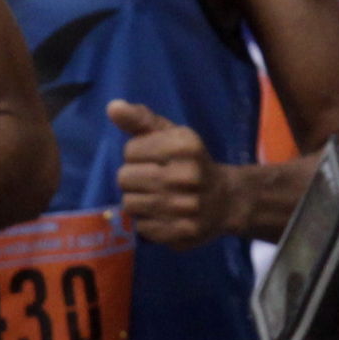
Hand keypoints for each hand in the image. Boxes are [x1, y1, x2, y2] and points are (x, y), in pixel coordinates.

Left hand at [109, 100, 232, 247]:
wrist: (226, 200)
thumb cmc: (191, 162)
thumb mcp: (171, 134)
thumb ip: (140, 119)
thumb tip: (112, 107)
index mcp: (184, 145)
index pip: (129, 151)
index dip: (137, 155)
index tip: (155, 159)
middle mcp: (186, 175)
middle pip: (124, 178)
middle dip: (134, 178)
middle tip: (154, 180)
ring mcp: (185, 206)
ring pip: (129, 204)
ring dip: (138, 201)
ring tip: (157, 197)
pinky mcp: (182, 232)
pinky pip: (142, 227)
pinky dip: (148, 222)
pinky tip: (164, 215)